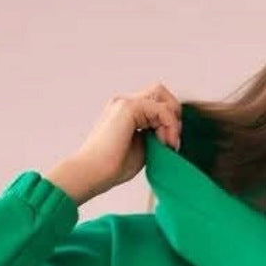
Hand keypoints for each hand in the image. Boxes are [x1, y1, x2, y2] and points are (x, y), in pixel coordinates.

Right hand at [63, 82, 182, 199]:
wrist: (92, 173)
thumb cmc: (113, 167)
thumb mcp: (142, 148)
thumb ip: (155, 135)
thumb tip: (172, 130)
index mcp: (126, 112)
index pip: (157, 103)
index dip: (170, 122)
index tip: (169, 146)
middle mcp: (124, 103)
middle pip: (161, 93)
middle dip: (173, 115)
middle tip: (170, 141)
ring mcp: (125, 102)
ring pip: (163, 98)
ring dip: (172, 122)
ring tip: (167, 144)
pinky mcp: (127, 107)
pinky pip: (161, 109)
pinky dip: (169, 126)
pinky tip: (164, 143)